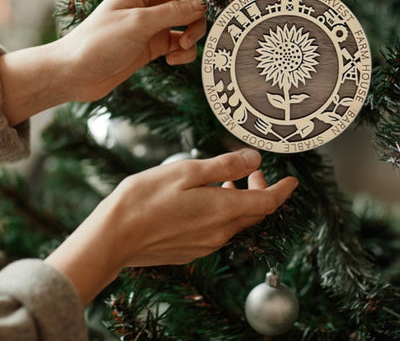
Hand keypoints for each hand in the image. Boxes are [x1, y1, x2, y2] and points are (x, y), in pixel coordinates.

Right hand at [45, 149, 297, 305]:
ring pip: (235, 222)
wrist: (115, 236)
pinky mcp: (190, 250)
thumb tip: (254, 158)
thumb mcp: (187, 172)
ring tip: (227, 181)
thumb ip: (224, 166)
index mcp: (223, 211)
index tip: (293, 181)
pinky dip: (223, 213)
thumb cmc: (147, 198)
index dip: (283, 190)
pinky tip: (205, 199)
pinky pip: (218, 231)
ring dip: (239, 201)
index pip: (267, 202)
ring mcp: (205, 245)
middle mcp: (220, 233)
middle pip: (253, 213)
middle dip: (259, 190)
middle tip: (252, 170)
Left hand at [56, 0, 222, 101]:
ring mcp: (154, 23)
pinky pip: (180, 42)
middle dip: (204, 9)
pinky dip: (182, 51)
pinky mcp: (154, 44)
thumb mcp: (139, 23)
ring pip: (190, 20)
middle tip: (209, 24)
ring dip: (193, 34)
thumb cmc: (99, 42)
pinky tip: (171, 60)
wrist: (76, 73)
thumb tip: (206, 3)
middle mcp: (152, 0)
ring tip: (179, 47)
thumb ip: (174, 12)